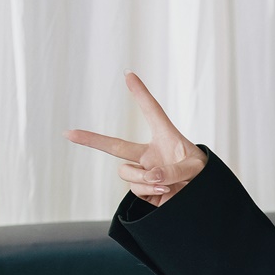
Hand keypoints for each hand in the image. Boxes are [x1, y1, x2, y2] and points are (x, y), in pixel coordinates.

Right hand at [64, 72, 206, 205]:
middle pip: (115, 146)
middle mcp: (150, 155)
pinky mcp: (145, 191)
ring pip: (126, 172)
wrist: (206, 201)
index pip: (152, 112)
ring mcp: (145, 173)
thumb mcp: (195, 170)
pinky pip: (136, 189)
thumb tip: (152, 176)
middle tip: (68, 134)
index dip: (141, 93)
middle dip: (91, 140)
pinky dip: (149, 191)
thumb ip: (174, 171)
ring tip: (166, 184)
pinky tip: (166, 193)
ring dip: (144, 178)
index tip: (129, 74)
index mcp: (165, 140)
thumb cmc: (205, 178)